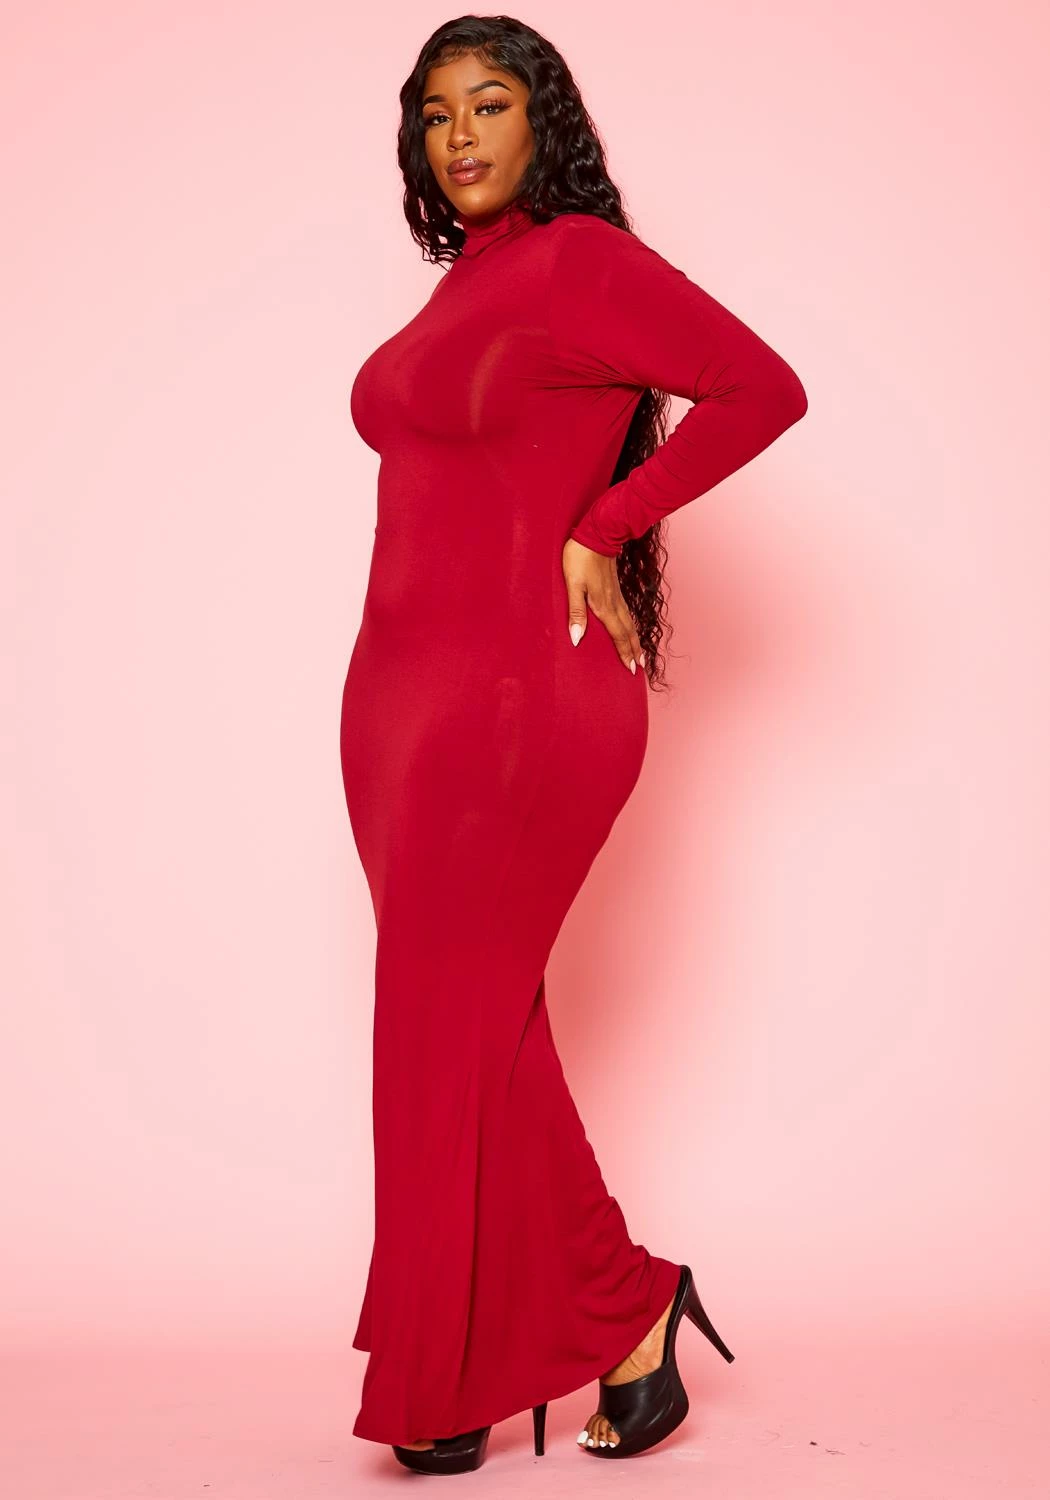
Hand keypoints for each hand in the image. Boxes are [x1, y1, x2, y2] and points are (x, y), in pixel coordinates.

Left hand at [562, 537, 644, 673]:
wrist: (597, 533)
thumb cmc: (580, 558)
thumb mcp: (573, 585)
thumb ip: (576, 612)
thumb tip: (577, 638)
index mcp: (604, 606)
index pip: (617, 635)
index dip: (624, 653)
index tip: (631, 669)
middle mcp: (614, 602)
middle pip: (627, 631)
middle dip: (634, 650)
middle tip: (640, 667)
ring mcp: (616, 594)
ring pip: (629, 622)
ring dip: (635, 639)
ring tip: (639, 652)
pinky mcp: (615, 586)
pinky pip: (627, 612)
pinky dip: (631, 624)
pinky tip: (630, 626)